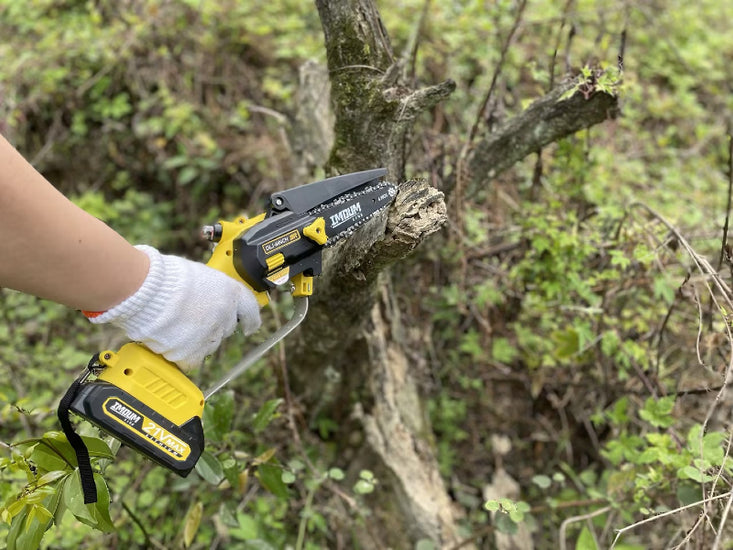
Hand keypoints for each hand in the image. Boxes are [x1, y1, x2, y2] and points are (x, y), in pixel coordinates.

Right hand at [85, 245, 260, 370]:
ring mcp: (210, 336)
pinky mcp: (191, 353)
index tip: (250, 327)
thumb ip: (208, 290)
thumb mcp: (197, 275)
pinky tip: (168, 343)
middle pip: (225, 329)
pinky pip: (191, 361)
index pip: (250, 310)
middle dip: (212, 327)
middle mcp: (225, 316)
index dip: (250, 320)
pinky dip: (180, 355)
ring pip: (209, 346)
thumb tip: (205, 299)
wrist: (146, 289)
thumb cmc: (165, 276)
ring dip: (196, 340)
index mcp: (230, 292)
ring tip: (174, 327)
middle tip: (191, 319)